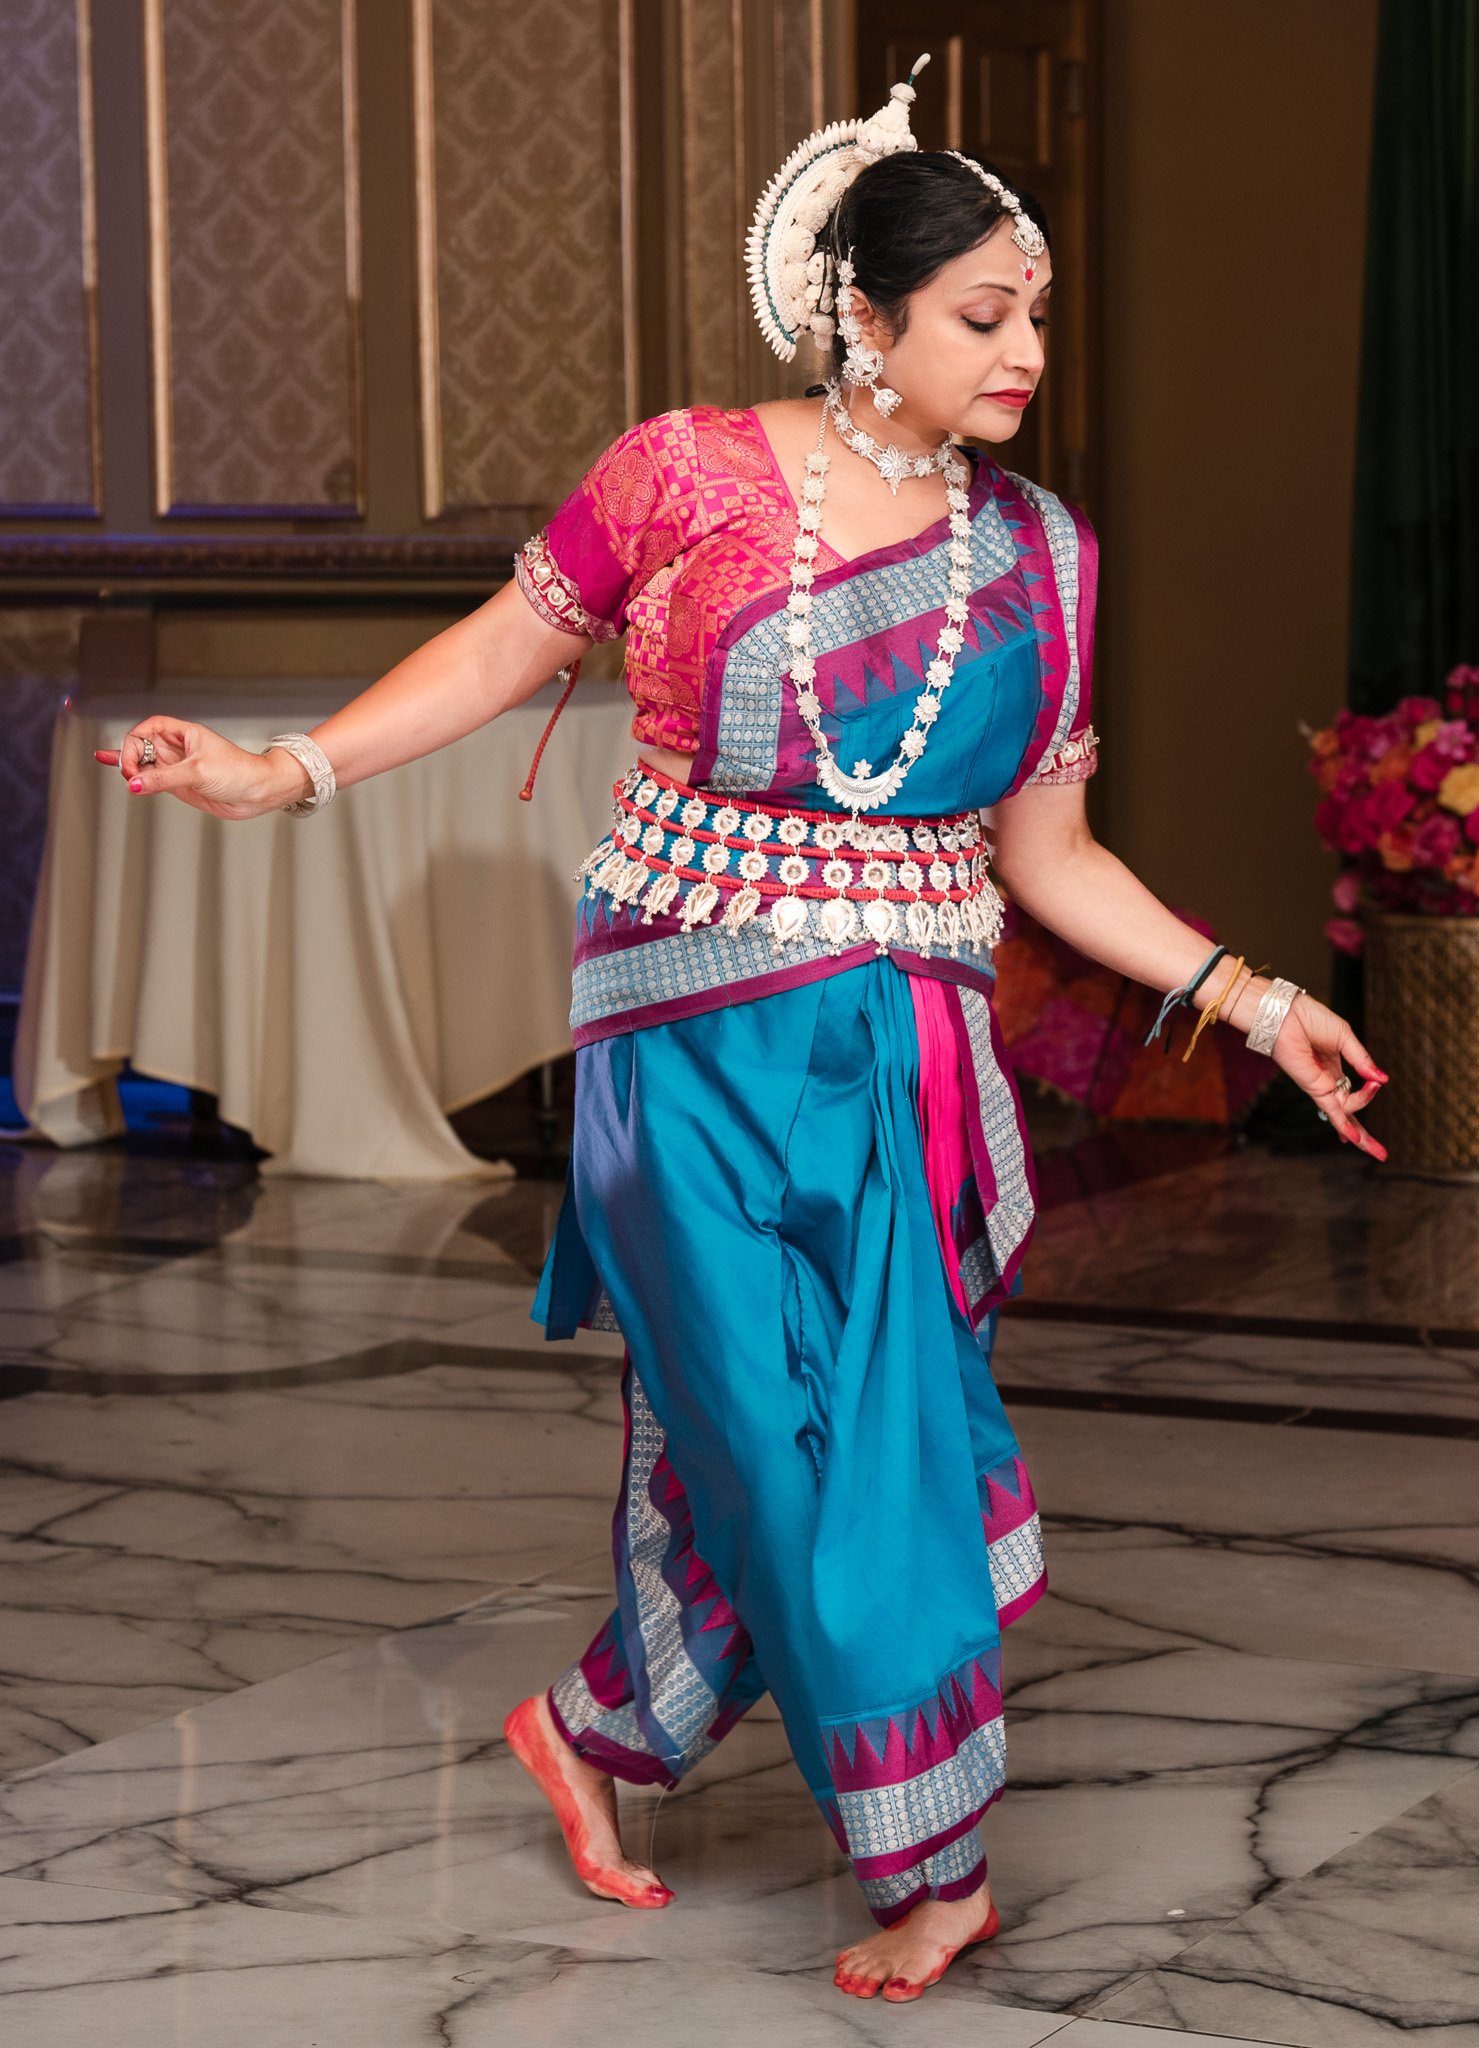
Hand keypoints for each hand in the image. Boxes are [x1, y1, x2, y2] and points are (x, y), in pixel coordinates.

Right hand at [93, 716, 310, 819]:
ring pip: (144, 764)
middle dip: (131, 757)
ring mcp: (177, 767)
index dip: (135, 740)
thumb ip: (163, 778)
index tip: (132, 761)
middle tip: (131, 774)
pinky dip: (137, 779)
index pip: (148, 728)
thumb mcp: (198, 772)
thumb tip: (135, 783)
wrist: (258, 793)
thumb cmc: (239, 772)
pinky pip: (152, 780)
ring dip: (131, 769)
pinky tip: (121, 776)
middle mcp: (178, 748)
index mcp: (184, 734)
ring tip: (124, 775)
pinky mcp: (178, 784)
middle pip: (141, 746)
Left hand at [1271, 989, 1388, 1159]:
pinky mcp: (1314, 1088)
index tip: (1378, 1083)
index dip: (1369, 1094)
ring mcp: (1321, 1087)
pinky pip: (1332, 1110)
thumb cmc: (1311, 1020)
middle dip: (1363, 1135)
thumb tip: (1382, 1079)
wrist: (1287, 1014)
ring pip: (1345, 1115)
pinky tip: (1353, 1140)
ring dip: (1361, 1133)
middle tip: (1381, 1154)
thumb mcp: (1345, 1039)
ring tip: (1377, 1149)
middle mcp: (1328, 1082)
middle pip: (1348, 1114)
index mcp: (1335, 1069)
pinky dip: (1343, 1124)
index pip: (1354, 1093)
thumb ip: (1362, 1060)